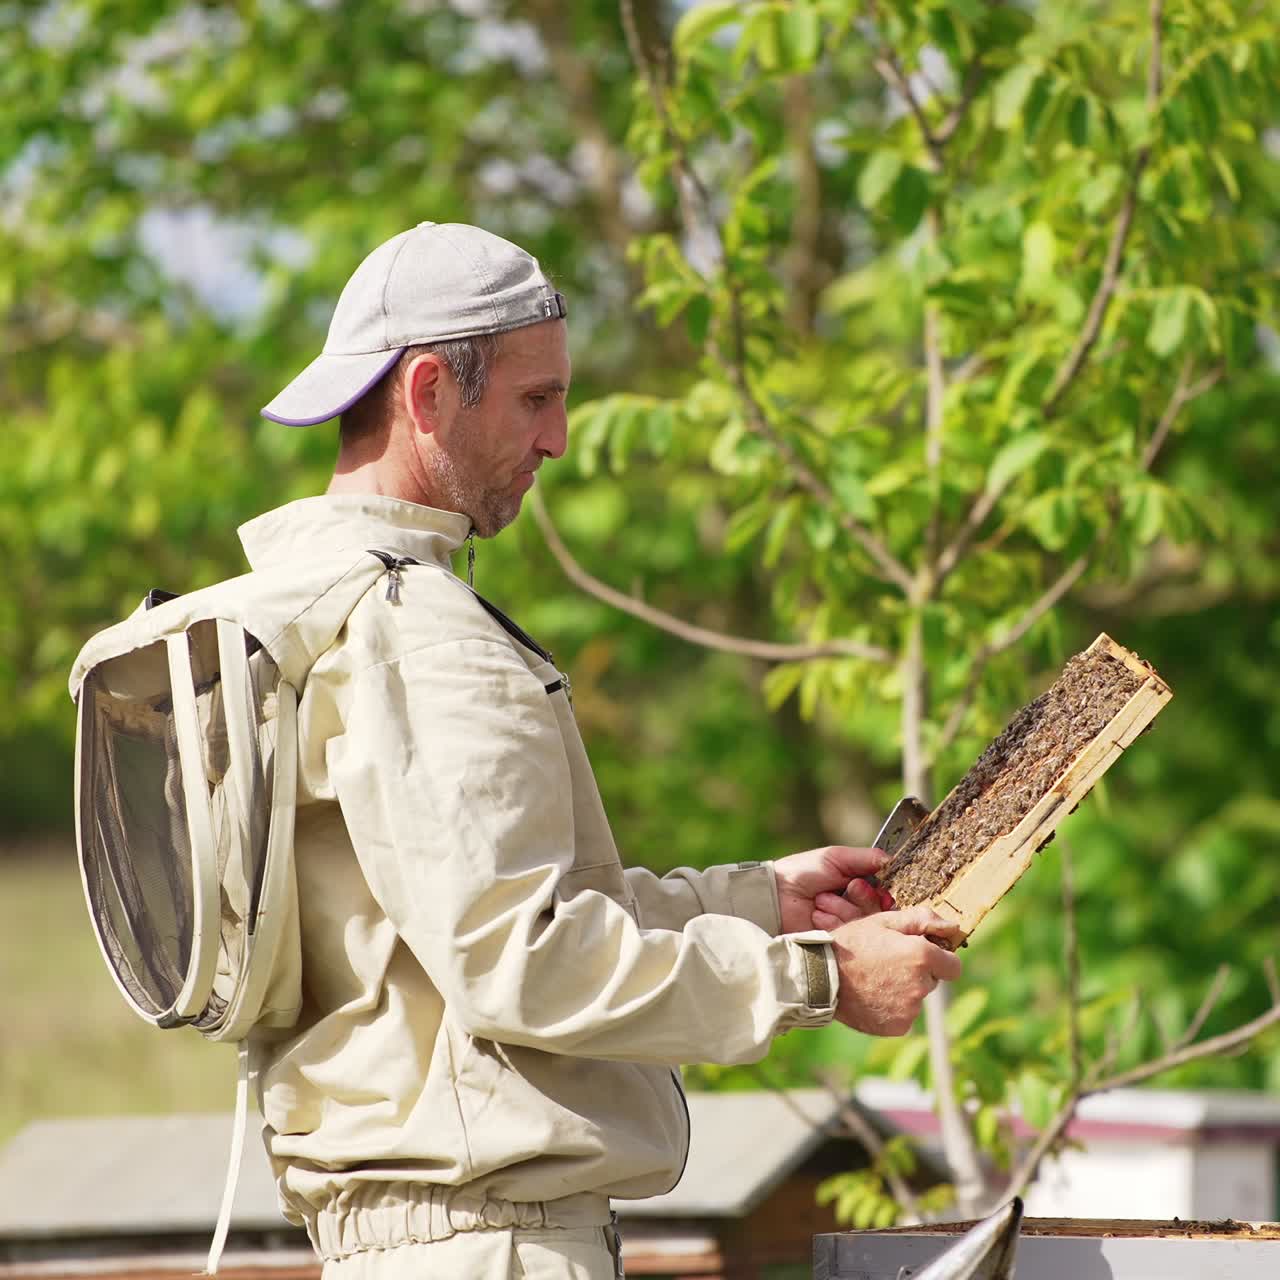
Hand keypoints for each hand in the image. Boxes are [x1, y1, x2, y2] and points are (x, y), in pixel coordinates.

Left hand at [773, 845, 894, 933]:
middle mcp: (856, 909)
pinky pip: (849, 936)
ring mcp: (847, 928)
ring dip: (842, 908)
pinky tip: (817, 915)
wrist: (774, 896)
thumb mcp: (834, 858)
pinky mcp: (836, 944)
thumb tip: (892, 859)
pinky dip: (833, 922)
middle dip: (863, 898)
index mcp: (859, 888)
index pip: (886, 896)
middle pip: (879, 912)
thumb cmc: (803, 872)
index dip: (886, 894)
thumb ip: (865, 858)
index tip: (881, 890)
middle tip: (850, 887)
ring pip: (864, 924)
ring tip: (821, 900)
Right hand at [829, 906, 964, 1035]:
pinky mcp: (898, 1027)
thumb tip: (952, 927)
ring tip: (875, 979)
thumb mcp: (883, 921)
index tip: (923, 955)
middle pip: (932, 980)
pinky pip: (903, 1016)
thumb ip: (922, 920)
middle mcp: (921, 985)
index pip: (953, 966)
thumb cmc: (851, 943)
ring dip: (904, 990)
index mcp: (922, 956)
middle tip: (887, 964)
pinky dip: (892, 1008)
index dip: (940, 959)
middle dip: (918, 972)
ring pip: (916, 998)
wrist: (820, 976)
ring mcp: (910, 1009)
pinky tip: (872, 996)